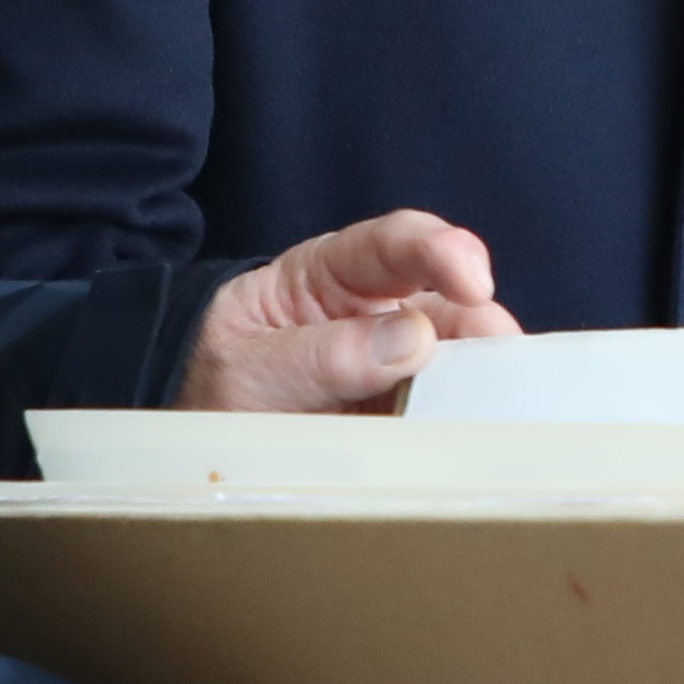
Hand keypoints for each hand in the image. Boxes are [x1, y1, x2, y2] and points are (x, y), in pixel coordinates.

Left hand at [180, 211, 513, 411]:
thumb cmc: (208, 382)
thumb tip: (412, 339)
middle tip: (500, 363)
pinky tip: (474, 435)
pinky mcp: (399, 415)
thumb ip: (323, 355)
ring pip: (455, 361)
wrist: (184, 437)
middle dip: (479, 326)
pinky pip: (442, 413)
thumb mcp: (248, 369)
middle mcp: (371, 312)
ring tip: (494, 406)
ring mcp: (390, 366)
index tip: (473, 281)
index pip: (393, 246)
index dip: (441, 252)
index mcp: (327, 276)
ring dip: (478, 380)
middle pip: (445, 304)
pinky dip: (463, 422)